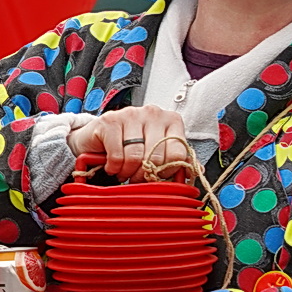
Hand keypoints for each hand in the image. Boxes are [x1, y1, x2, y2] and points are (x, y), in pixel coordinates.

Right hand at [67, 106, 188, 182]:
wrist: (96, 139)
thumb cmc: (129, 146)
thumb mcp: (156, 152)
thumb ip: (176, 160)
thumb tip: (195, 171)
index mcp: (171, 120)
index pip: (178, 153)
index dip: (166, 171)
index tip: (155, 175)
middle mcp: (153, 113)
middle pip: (157, 156)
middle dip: (145, 174)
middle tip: (136, 178)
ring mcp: (130, 114)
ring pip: (136, 156)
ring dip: (127, 172)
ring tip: (123, 172)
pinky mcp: (109, 121)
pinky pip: (117, 155)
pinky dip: (114, 167)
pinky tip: (112, 166)